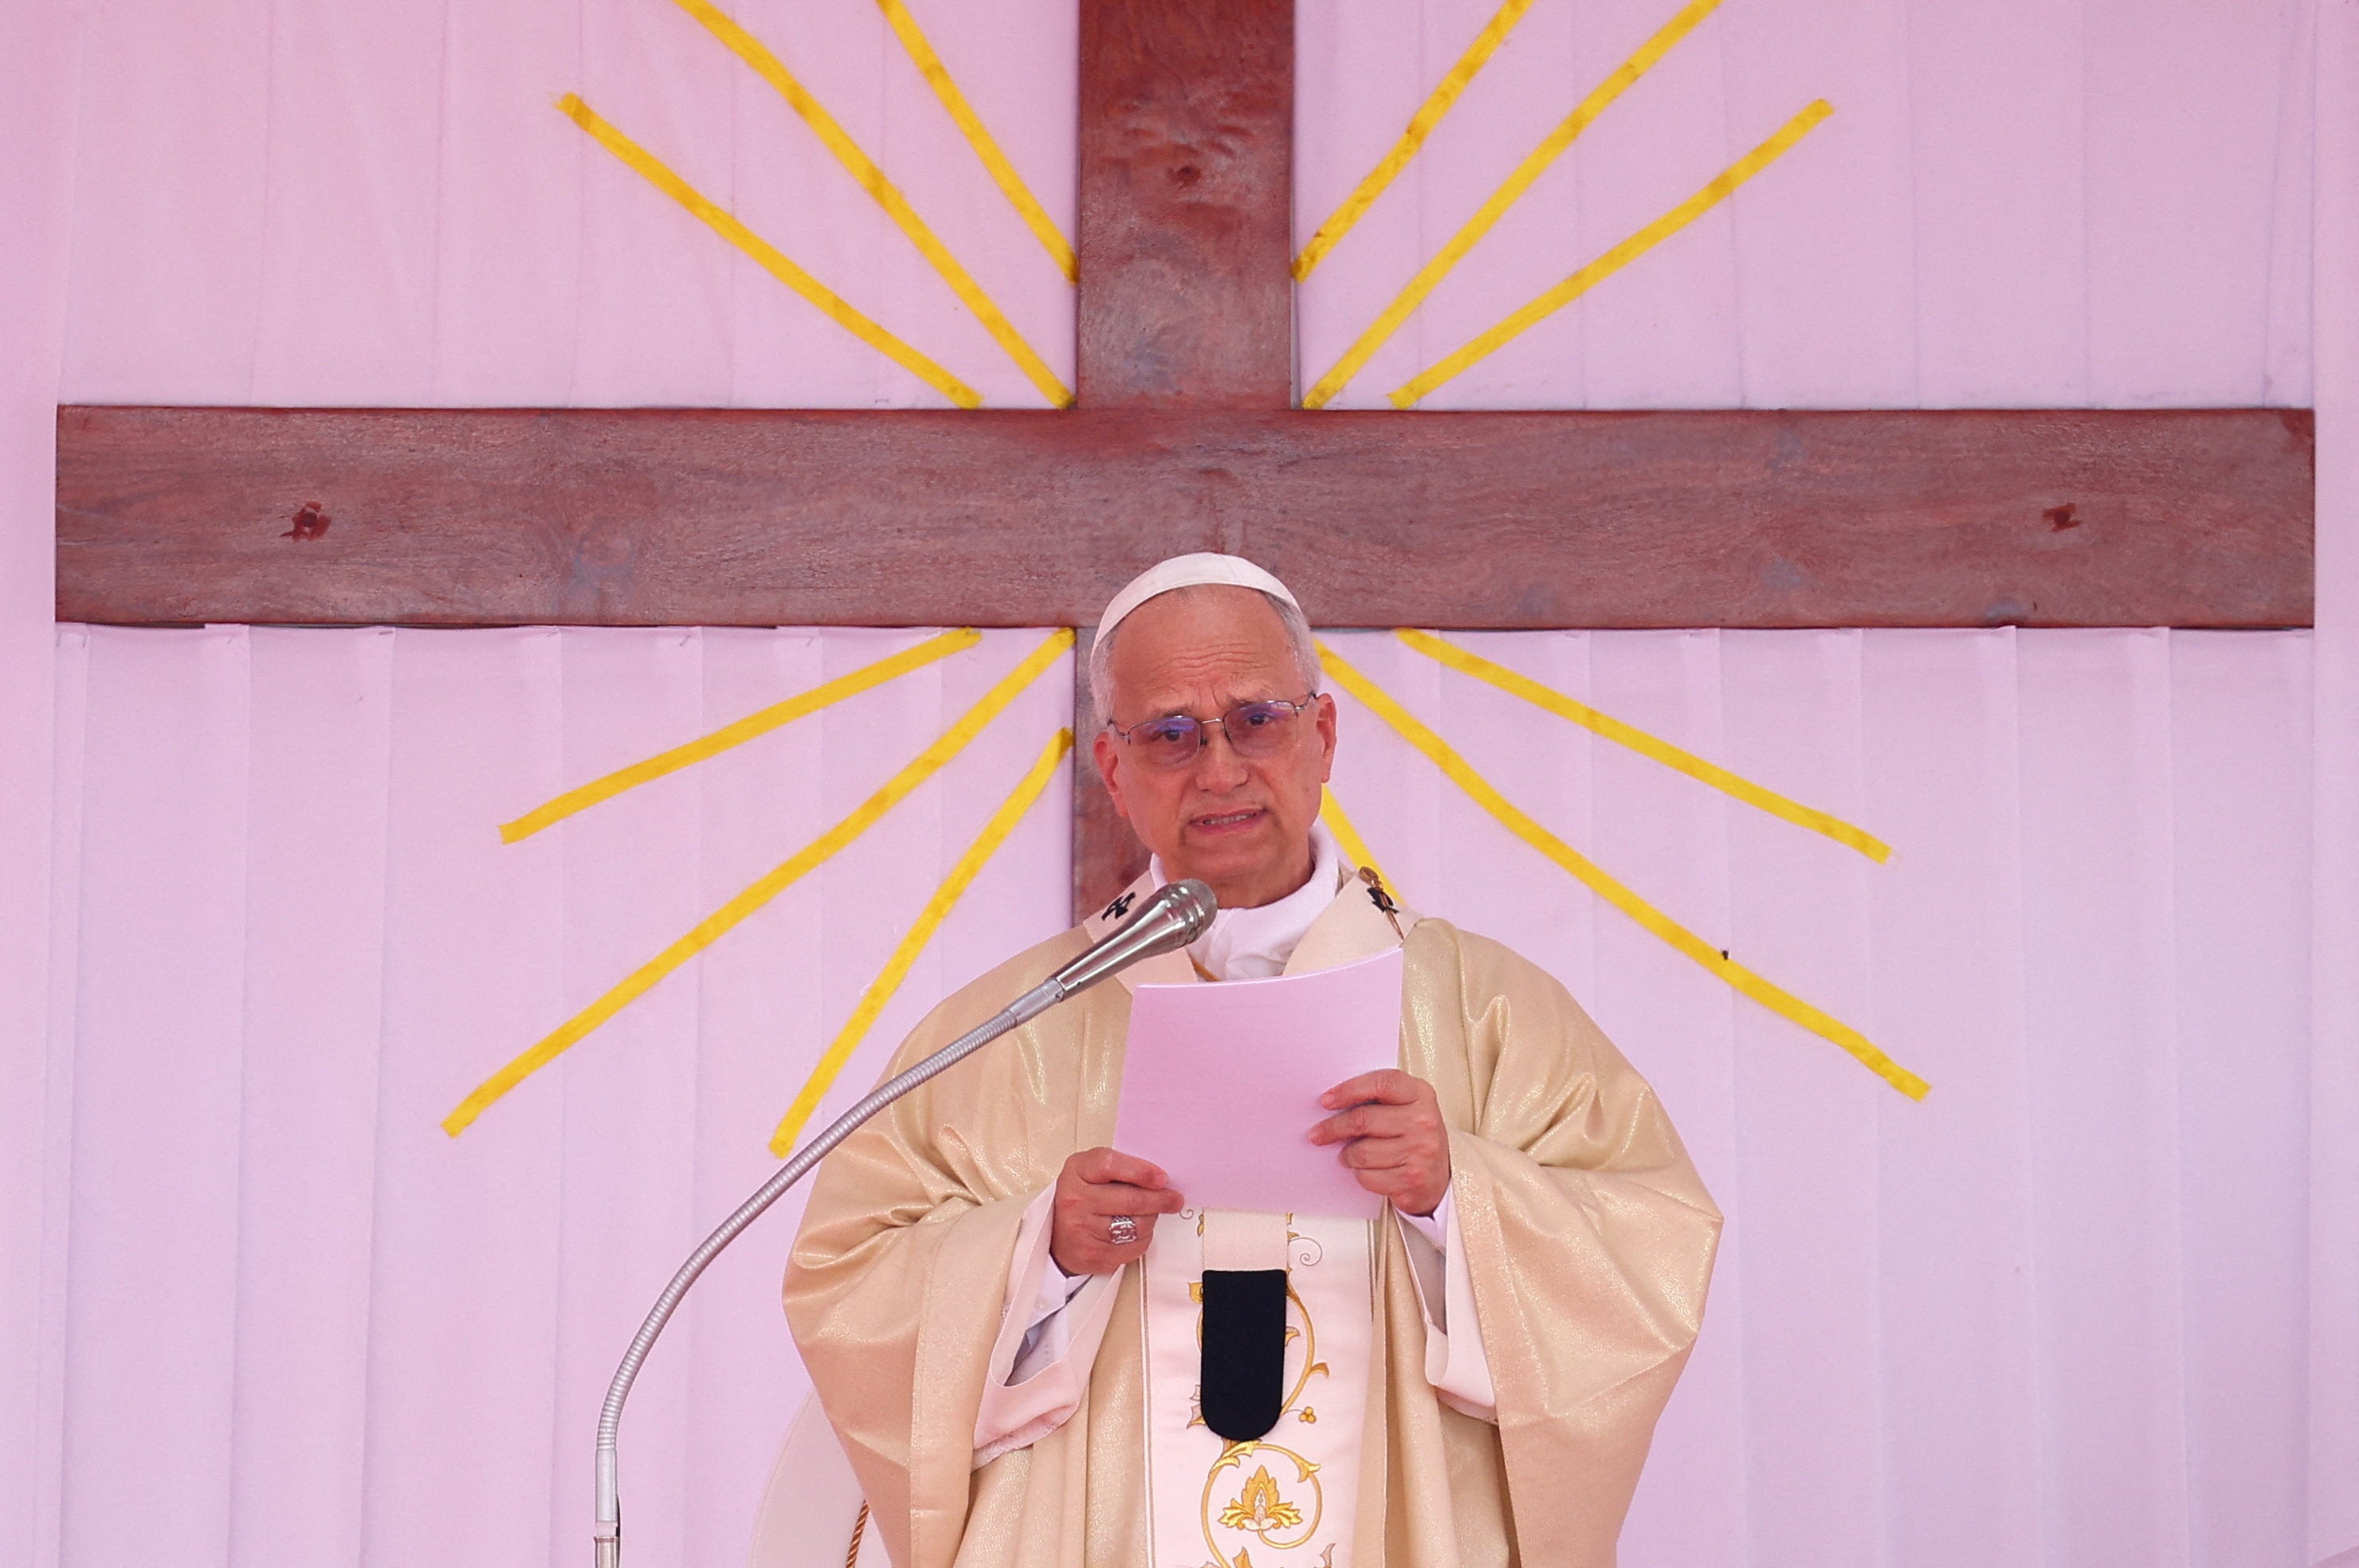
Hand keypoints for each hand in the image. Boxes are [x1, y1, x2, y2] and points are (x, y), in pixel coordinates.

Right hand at [1051, 1147, 1184, 1274]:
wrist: (1056, 1234)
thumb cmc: (1082, 1196)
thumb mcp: (1091, 1172)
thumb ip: (1120, 1168)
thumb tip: (1159, 1178)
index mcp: (1077, 1171)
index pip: (1110, 1165)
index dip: (1140, 1171)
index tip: (1161, 1178)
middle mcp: (1075, 1200)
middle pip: (1130, 1200)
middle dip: (1159, 1199)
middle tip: (1174, 1199)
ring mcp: (1082, 1230)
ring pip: (1136, 1226)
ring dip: (1151, 1219)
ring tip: (1149, 1214)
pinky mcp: (1093, 1255)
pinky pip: (1133, 1247)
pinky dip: (1142, 1239)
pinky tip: (1135, 1232)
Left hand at [1309, 1069, 1449, 1216]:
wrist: (1440, 1178)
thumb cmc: (1415, 1138)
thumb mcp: (1407, 1108)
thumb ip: (1378, 1100)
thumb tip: (1332, 1103)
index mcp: (1421, 1095)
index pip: (1380, 1083)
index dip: (1348, 1090)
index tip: (1326, 1101)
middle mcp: (1423, 1121)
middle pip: (1363, 1119)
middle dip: (1333, 1128)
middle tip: (1317, 1134)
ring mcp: (1419, 1152)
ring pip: (1361, 1152)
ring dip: (1347, 1156)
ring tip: (1349, 1155)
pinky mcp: (1411, 1180)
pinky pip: (1367, 1176)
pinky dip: (1360, 1174)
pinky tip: (1368, 1170)